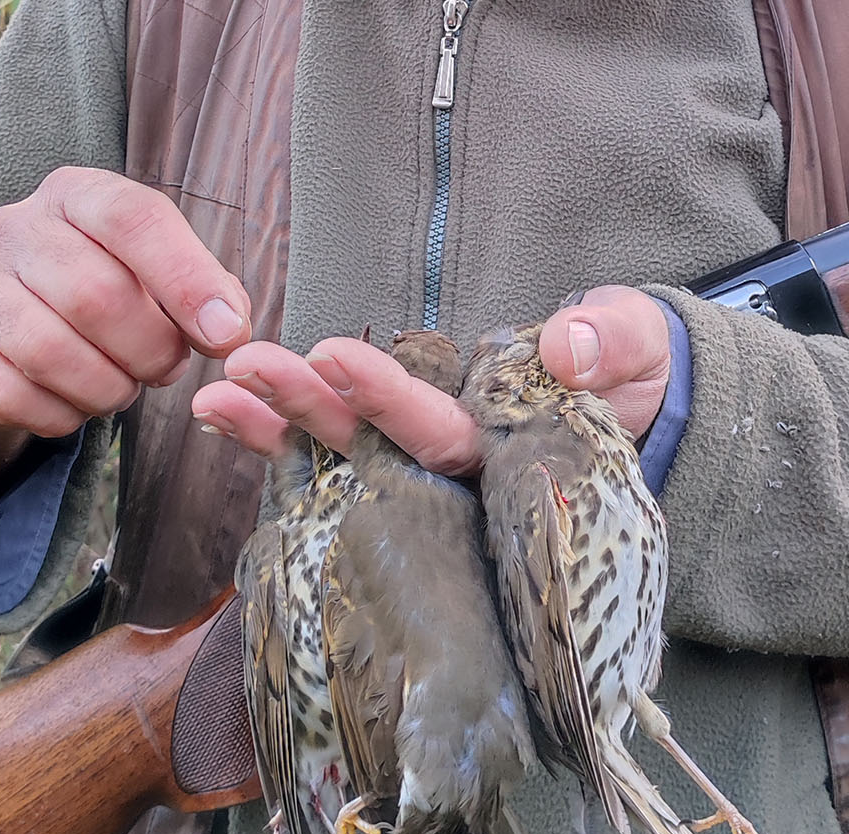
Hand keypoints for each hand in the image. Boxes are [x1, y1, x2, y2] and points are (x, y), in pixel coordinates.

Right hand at [0, 166, 253, 467]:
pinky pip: (10, 395)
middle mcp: (10, 226)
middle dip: (151, 353)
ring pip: (52, 353)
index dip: (188, 280)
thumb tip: (227, 326)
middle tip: (163, 370)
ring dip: (106, 390)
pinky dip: (58, 416)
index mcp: (74, 195)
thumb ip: (203, 292)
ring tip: (117, 389)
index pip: (134, 218)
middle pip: (98, 296)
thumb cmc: (96, 305)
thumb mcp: (153, 281)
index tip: (226, 336)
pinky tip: (67, 405)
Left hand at [190, 285, 671, 473]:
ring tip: (212, 390)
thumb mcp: (636, 343)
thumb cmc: (632, 365)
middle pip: (373, 453)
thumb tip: (569, 347)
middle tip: (247, 365)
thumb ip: (613, 341)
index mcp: (509, 457)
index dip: (389, 404)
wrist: (628, 389)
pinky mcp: (396, 452)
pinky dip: (276, 427)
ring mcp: (421, 469)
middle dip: (308, 409)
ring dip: (276, 422)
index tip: (334, 357)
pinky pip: (330, 444)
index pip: (442, 439)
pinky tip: (220, 406)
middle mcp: (455, 477)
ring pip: (340, 453)